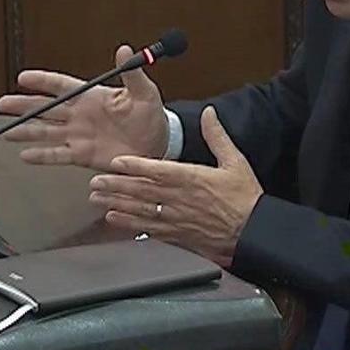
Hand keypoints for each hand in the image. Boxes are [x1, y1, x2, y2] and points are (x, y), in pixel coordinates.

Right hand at [0, 44, 167, 170]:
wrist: (158, 144)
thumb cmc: (150, 115)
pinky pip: (58, 155)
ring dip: (27, 131)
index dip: (42, 81)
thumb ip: (132, 74)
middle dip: (24, 105)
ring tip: (7, 132)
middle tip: (3, 103)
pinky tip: (25, 155)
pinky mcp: (82, 155)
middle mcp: (79, 115)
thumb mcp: (144, 93)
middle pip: (46, 108)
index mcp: (91, 97)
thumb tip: (125, 49)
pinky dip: (42, 156)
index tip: (23, 78)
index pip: (61, 86)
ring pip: (46, 132)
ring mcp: (78, 136)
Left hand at [86, 107, 260, 265]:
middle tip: (95, 182)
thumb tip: (209, 115)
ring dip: (116, 203)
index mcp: (192, 178)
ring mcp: (176, 218)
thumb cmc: (245, 199)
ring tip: (97, 198)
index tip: (116, 162)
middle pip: (141, 191)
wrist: (254, 231)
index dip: (134, 166)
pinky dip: (129, 224)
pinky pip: (148, 229)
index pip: (157, 170)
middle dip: (116, 185)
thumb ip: (217, 136)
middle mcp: (179, 199)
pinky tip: (115, 219)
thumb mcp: (235, 161)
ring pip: (140, 210)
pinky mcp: (177, 235)